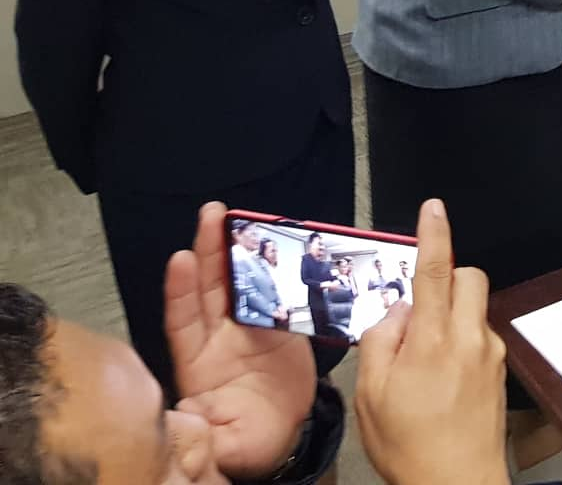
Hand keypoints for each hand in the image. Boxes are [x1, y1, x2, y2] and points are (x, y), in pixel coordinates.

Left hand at [164, 203, 316, 480]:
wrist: (283, 439)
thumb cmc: (243, 442)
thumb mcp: (216, 442)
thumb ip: (198, 429)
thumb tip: (181, 419)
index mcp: (198, 364)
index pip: (183, 320)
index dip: (181, 290)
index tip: (181, 260)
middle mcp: (221, 338)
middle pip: (212, 287)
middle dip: (210, 249)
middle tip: (211, 215)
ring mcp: (252, 328)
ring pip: (242, 281)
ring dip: (239, 249)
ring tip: (236, 217)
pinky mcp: (284, 325)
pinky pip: (280, 291)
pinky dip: (279, 267)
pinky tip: (280, 243)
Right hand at [356, 199, 510, 484]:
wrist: (457, 484)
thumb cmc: (410, 446)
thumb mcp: (371, 395)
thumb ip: (381, 341)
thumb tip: (397, 310)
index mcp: (434, 340)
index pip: (435, 270)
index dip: (434, 233)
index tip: (433, 208)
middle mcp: (470, 339)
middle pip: (469, 276)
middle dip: (446, 277)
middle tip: (417, 309)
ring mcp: (490, 353)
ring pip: (475, 307)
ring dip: (452, 313)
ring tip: (422, 359)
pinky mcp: (500, 369)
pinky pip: (479, 335)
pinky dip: (460, 340)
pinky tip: (440, 378)